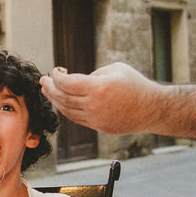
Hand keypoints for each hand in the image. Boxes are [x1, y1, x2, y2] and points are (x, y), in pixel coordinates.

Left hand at [40, 63, 162, 134]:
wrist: (152, 109)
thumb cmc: (135, 85)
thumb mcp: (114, 69)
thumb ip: (92, 74)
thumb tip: (75, 81)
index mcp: (98, 88)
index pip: (66, 83)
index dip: (56, 76)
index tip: (56, 70)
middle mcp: (94, 105)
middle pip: (62, 97)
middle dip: (49, 88)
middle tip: (42, 81)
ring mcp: (95, 118)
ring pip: (67, 110)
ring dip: (55, 100)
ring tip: (47, 91)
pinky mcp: (98, 127)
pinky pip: (76, 118)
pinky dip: (66, 110)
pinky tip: (61, 103)